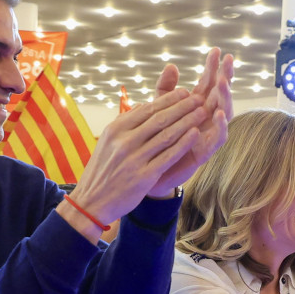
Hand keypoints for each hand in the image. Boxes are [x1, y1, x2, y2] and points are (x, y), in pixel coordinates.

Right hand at [68, 87, 207, 224]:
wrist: (92, 202)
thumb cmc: (103, 170)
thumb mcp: (108, 142)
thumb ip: (126, 124)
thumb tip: (145, 105)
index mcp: (116, 129)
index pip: (147, 109)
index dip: (169, 99)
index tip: (184, 91)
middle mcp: (124, 141)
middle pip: (159, 119)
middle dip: (182, 106)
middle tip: (199, 98)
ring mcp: (134, 159)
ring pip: (167, 135)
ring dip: (187, 121)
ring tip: (202, 112)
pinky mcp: (144, 176)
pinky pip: (168, 156)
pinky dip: (183, 143)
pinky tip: (196, 134)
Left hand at [145, 49, 234, 196]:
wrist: (148, 171)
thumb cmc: (156, 140)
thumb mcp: (158, 110)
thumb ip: (165, 90)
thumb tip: (172, 66)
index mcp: (195, 107)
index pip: (207, 83)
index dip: (212, 67)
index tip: (216, 51)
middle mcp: (205, 119)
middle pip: (220, 95)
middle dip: (225, 77)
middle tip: (229, 61)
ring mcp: (207, 135)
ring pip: (224, 114)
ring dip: (225, 98)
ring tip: (223, 83)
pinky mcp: (205, 152)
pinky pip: (218, 138)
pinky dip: (221, 126)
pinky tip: (220, 114)